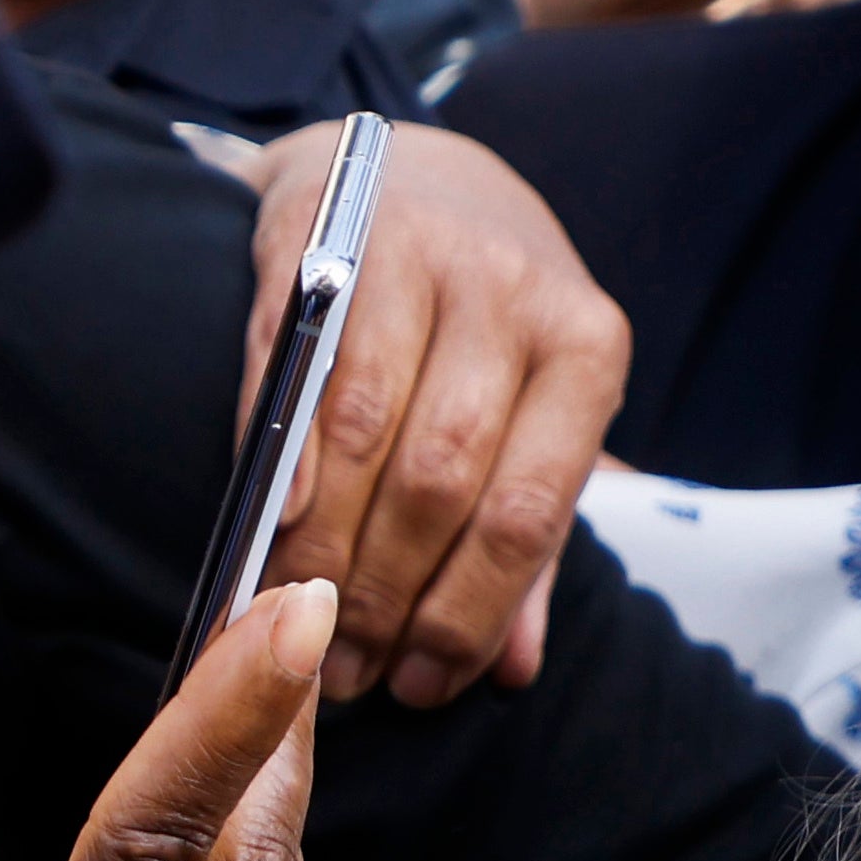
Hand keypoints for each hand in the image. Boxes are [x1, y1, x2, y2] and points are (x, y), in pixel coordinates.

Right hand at [250, 116, 626, 703]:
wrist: (410, 174)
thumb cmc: (478, 324)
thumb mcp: (532, 414)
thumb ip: (525, 541)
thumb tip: (509, 669)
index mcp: (586, 345)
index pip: (528, 509)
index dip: (470, 614)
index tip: (424, 685)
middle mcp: (513, 292)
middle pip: (441, 480)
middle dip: (388, 595)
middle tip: (351, 671)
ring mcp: (420, 257)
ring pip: (365, 435)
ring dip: (327, 548)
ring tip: (307, 623)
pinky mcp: (324, 242)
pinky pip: (297, 374)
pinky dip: (285, 464)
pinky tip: (274, 534)